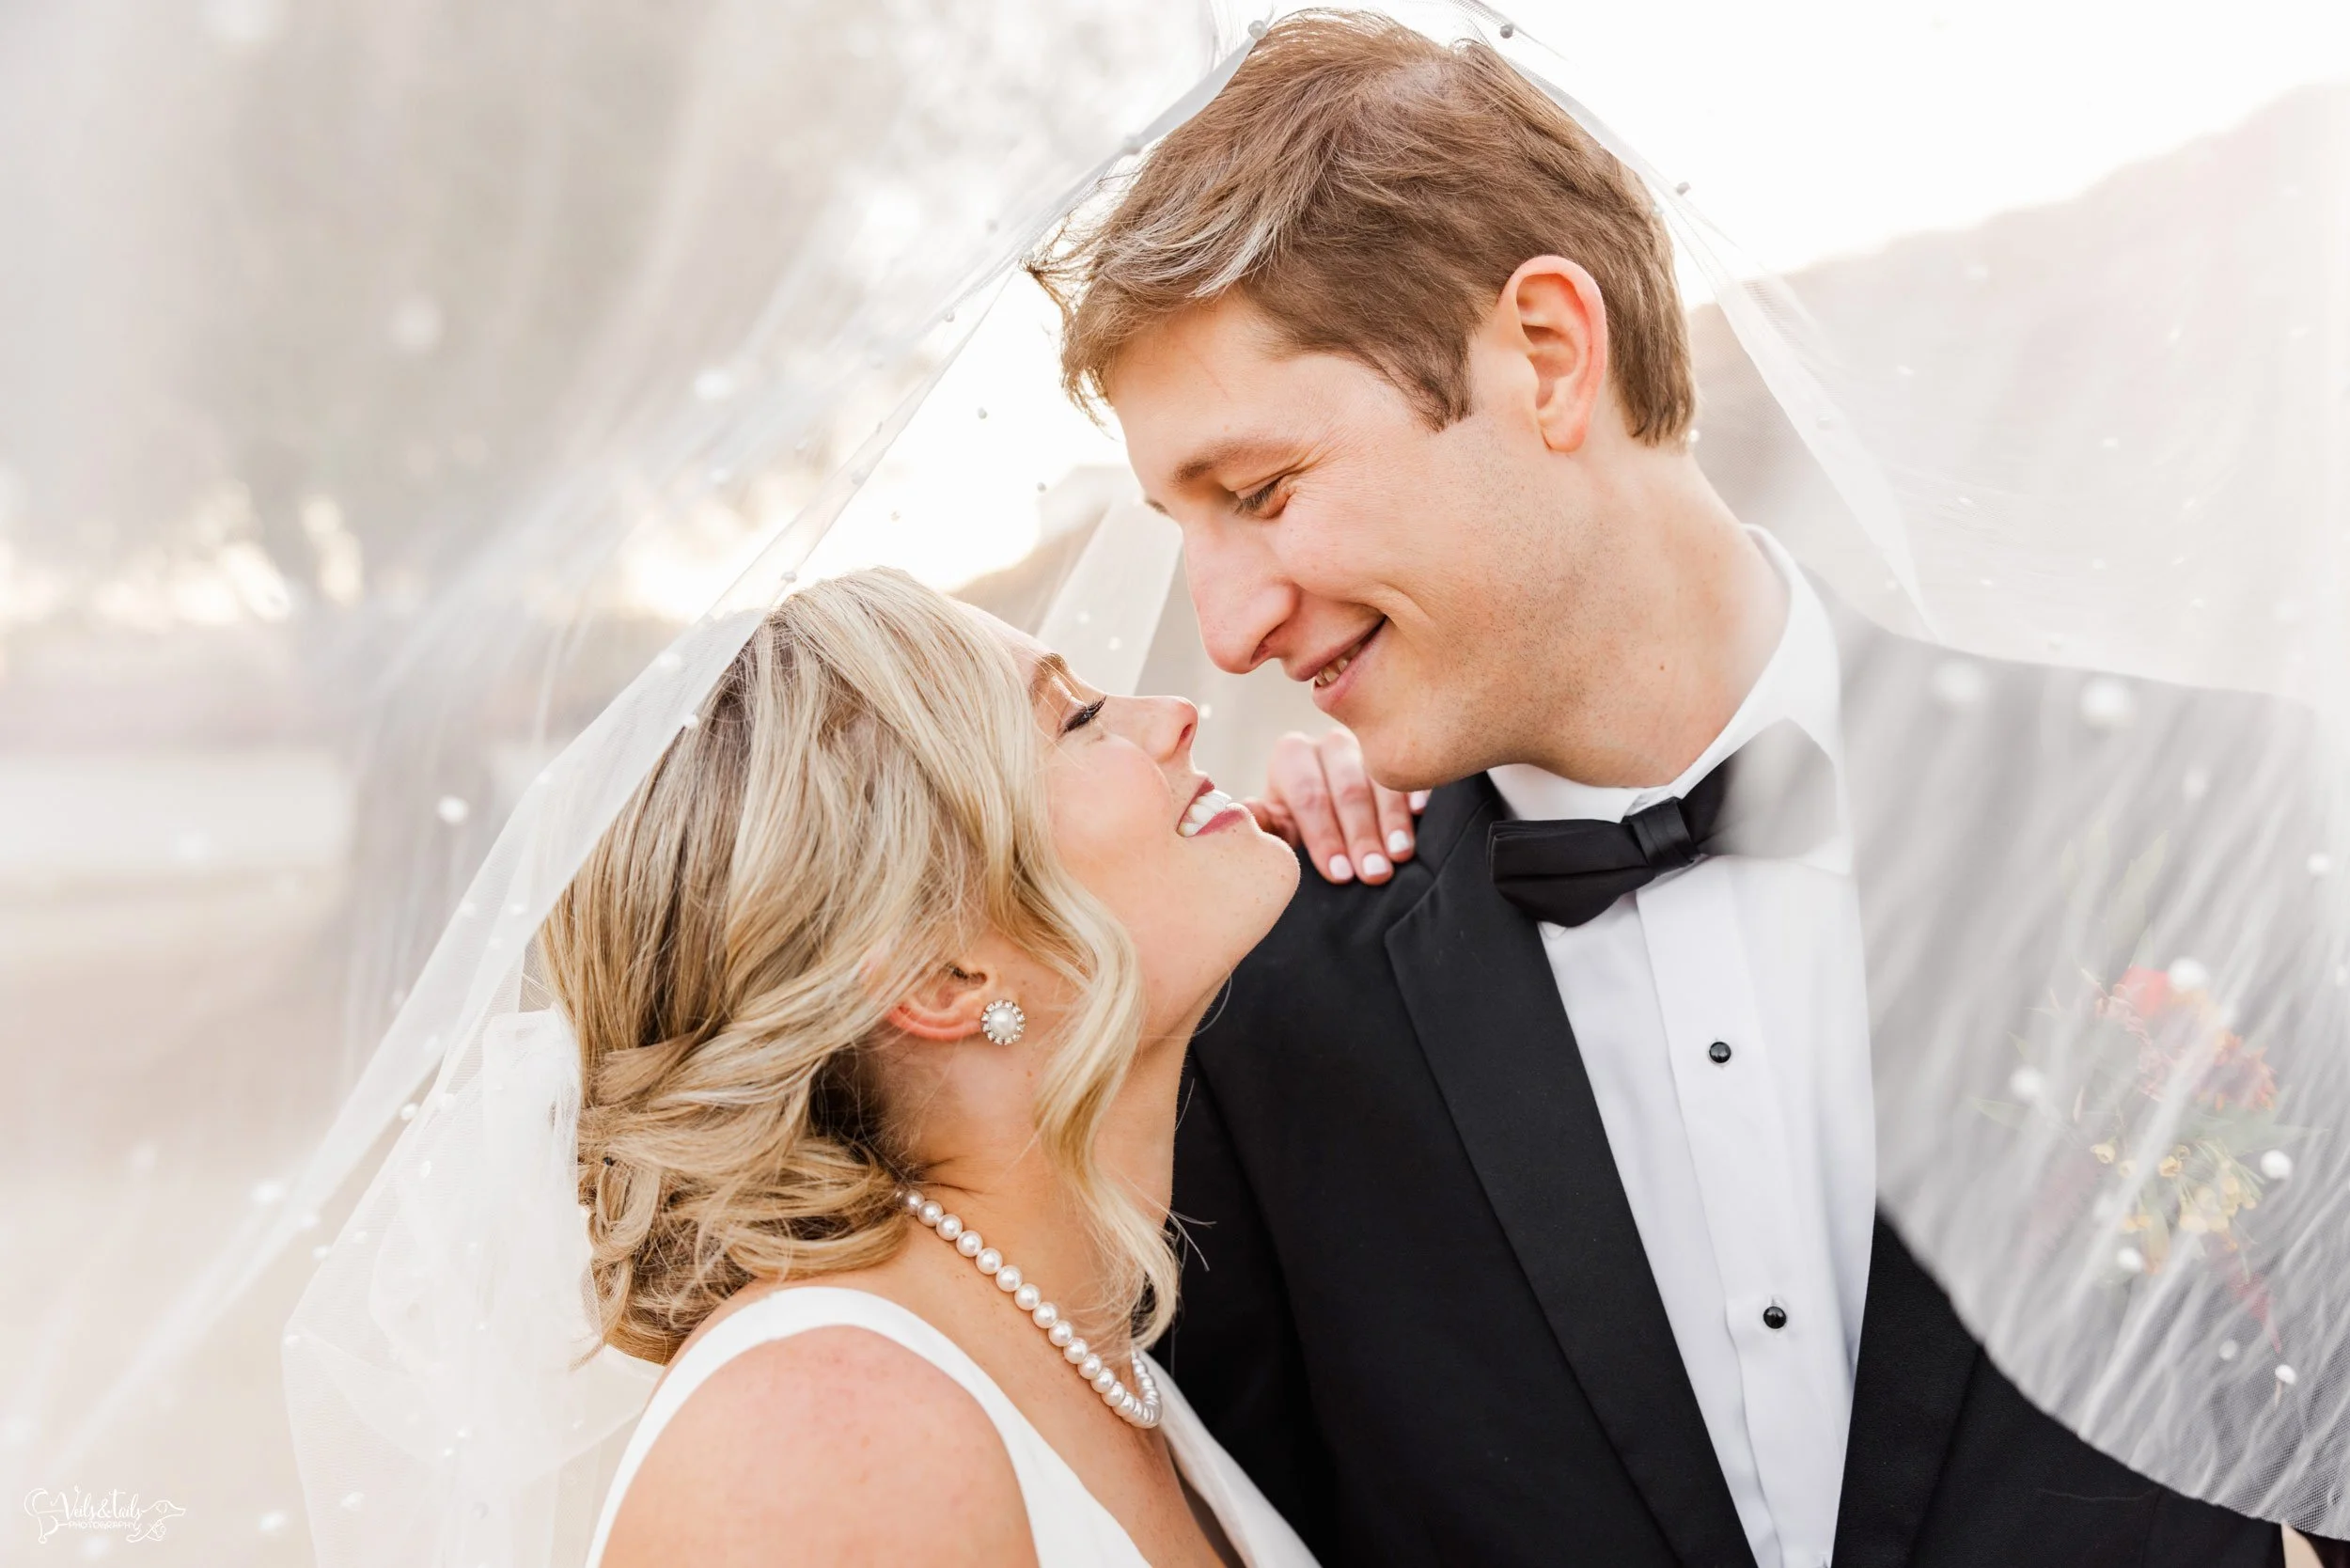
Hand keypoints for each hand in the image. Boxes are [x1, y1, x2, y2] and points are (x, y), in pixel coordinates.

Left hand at [1245, 728, 1430, 884]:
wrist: (1331, 816)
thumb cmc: (1301, 827)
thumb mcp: (1279, 828)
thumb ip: (1264, 823)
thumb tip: (1246, 813)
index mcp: (1292, 757)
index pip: (1308, 796)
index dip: (1324, 836)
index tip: (1339, 874)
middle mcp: (1330, 744)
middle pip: (1347, 788)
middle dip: (1361, 835)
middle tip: (1373, 873)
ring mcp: (1369, 745)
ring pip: (1381, 780)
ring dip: (1391, 821)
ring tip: (1399, 855)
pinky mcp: (1400, 753)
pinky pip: (1410, 770)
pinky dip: (1415, 792)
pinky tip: (1421, 814)